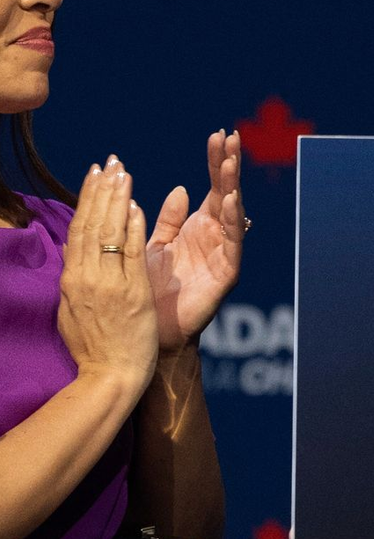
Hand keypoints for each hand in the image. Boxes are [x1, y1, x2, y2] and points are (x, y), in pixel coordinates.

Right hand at [58, 159, 157, 391]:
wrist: (109, 377)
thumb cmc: (95, 346)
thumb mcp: (74, 308)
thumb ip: (77, 276)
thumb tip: (75, 247)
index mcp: (71, 280)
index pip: (78, 230)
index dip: (86, 200)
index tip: (93, 174)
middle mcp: (85, 278)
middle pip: (91, 225)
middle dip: (100, 190)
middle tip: (109, 161)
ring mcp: (108, 284)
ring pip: (109, 233)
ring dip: (116, 200)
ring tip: (122, 173)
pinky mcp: (132, 292)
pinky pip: (131, 254)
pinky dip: (133, 228)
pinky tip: (137, 206)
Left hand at [146, 130, 245, 352]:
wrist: (150, 330)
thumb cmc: (151, 290)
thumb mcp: (155, 245)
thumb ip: (169, 219)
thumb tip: (181, 189)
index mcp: (198, 226)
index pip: (211, 185)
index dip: (215, 161)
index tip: (218, 134)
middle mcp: (215, 234)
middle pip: (226, 192)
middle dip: (229, 164)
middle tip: (231, 137)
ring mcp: (224, 251)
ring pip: (231, 212)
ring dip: (231, 185)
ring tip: (229, 162)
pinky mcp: (226, 271)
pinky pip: (232, 242)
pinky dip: (230, 220)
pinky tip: (227, 200)